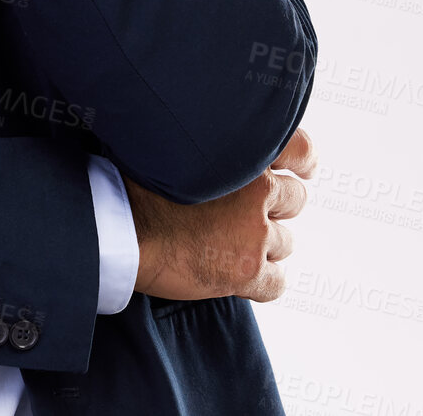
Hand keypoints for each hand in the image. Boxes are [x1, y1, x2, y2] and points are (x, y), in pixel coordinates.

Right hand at [125, 128, 319, 303]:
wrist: (119, 226)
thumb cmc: (137, 180)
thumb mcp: (176, 144)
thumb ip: (210, 143)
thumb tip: (219, 141)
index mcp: (244, 152)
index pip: (301, 149)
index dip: (303, 161)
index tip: (300, 168)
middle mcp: (258, 189)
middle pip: (295, 199)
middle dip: (273, 207)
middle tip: (241, 213)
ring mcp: (255, 233)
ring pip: (285, 242)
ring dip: (262, 244)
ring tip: (226, 243)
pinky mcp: (248, 272)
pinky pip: (277, 283)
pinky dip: (260, 281)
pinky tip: (234, 274)